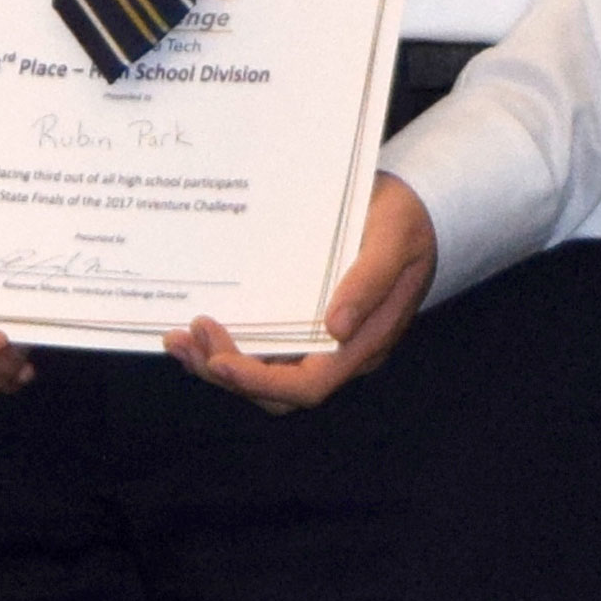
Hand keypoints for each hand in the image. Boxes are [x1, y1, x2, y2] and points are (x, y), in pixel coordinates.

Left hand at [166, 173, 437, 412]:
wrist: (419, 208)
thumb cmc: (406, 220)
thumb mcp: (394, 238)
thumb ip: (370, 280)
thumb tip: (337, 328)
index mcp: (367, 341)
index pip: (309, 385)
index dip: (259, 381)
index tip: (219, 360)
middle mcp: (343, 353)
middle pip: (278, 391)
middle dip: (227, 373)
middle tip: (189, 337)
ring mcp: (324, 343)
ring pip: (265, 375)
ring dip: (219, 363)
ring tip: (181, 337)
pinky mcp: (308, 327)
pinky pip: (265, 352)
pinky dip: (229, 347)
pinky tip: (200, 331)